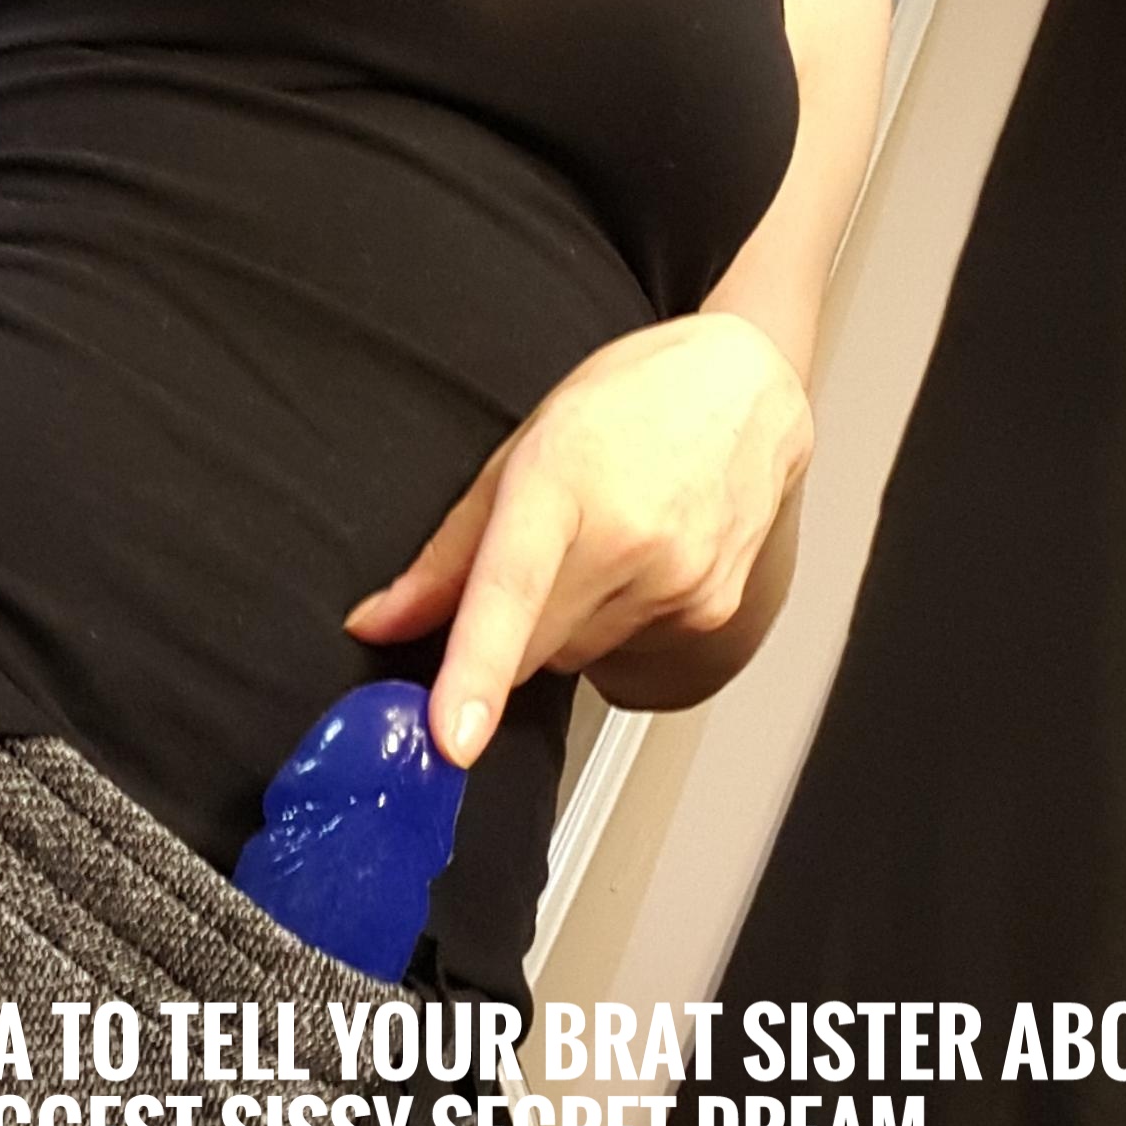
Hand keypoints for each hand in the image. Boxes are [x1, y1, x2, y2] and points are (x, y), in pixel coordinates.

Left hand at [341, 313, 813, 766]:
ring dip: (562, 623)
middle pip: (528, 648)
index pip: (509, 591)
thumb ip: (446, 551)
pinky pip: (623, 650)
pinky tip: (635, 561)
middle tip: (527, 560)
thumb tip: (379, 624)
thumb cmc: (630, 401)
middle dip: (504, 633)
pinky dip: (611, 622)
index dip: (475, 672)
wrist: (746, 388)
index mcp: (564, 481)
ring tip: (596, 540)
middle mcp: (630, 538)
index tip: (453, 738)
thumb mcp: (521, 450)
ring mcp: (680, 581)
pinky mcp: (711, 613)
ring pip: (574, 656)